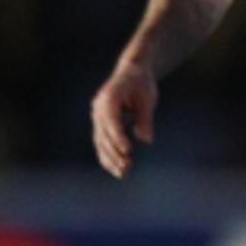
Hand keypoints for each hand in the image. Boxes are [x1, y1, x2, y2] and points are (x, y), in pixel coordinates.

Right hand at [90, 60, 157, 178]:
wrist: (132, 72)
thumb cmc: (141, 84)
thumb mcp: (148, 99)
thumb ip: (145, 119)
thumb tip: (145, 140)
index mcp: (109, 98)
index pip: (111, 120)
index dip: (118, 136)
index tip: (128, 151)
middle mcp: (99, 108)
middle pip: (103, 134)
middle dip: (114, 152)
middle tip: (127, 168)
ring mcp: (98, 116)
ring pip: (100, 141)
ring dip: (110, 158)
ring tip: (123, 173)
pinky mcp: (101, 123)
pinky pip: (102, 142)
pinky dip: (108, 155)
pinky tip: (116, 169)